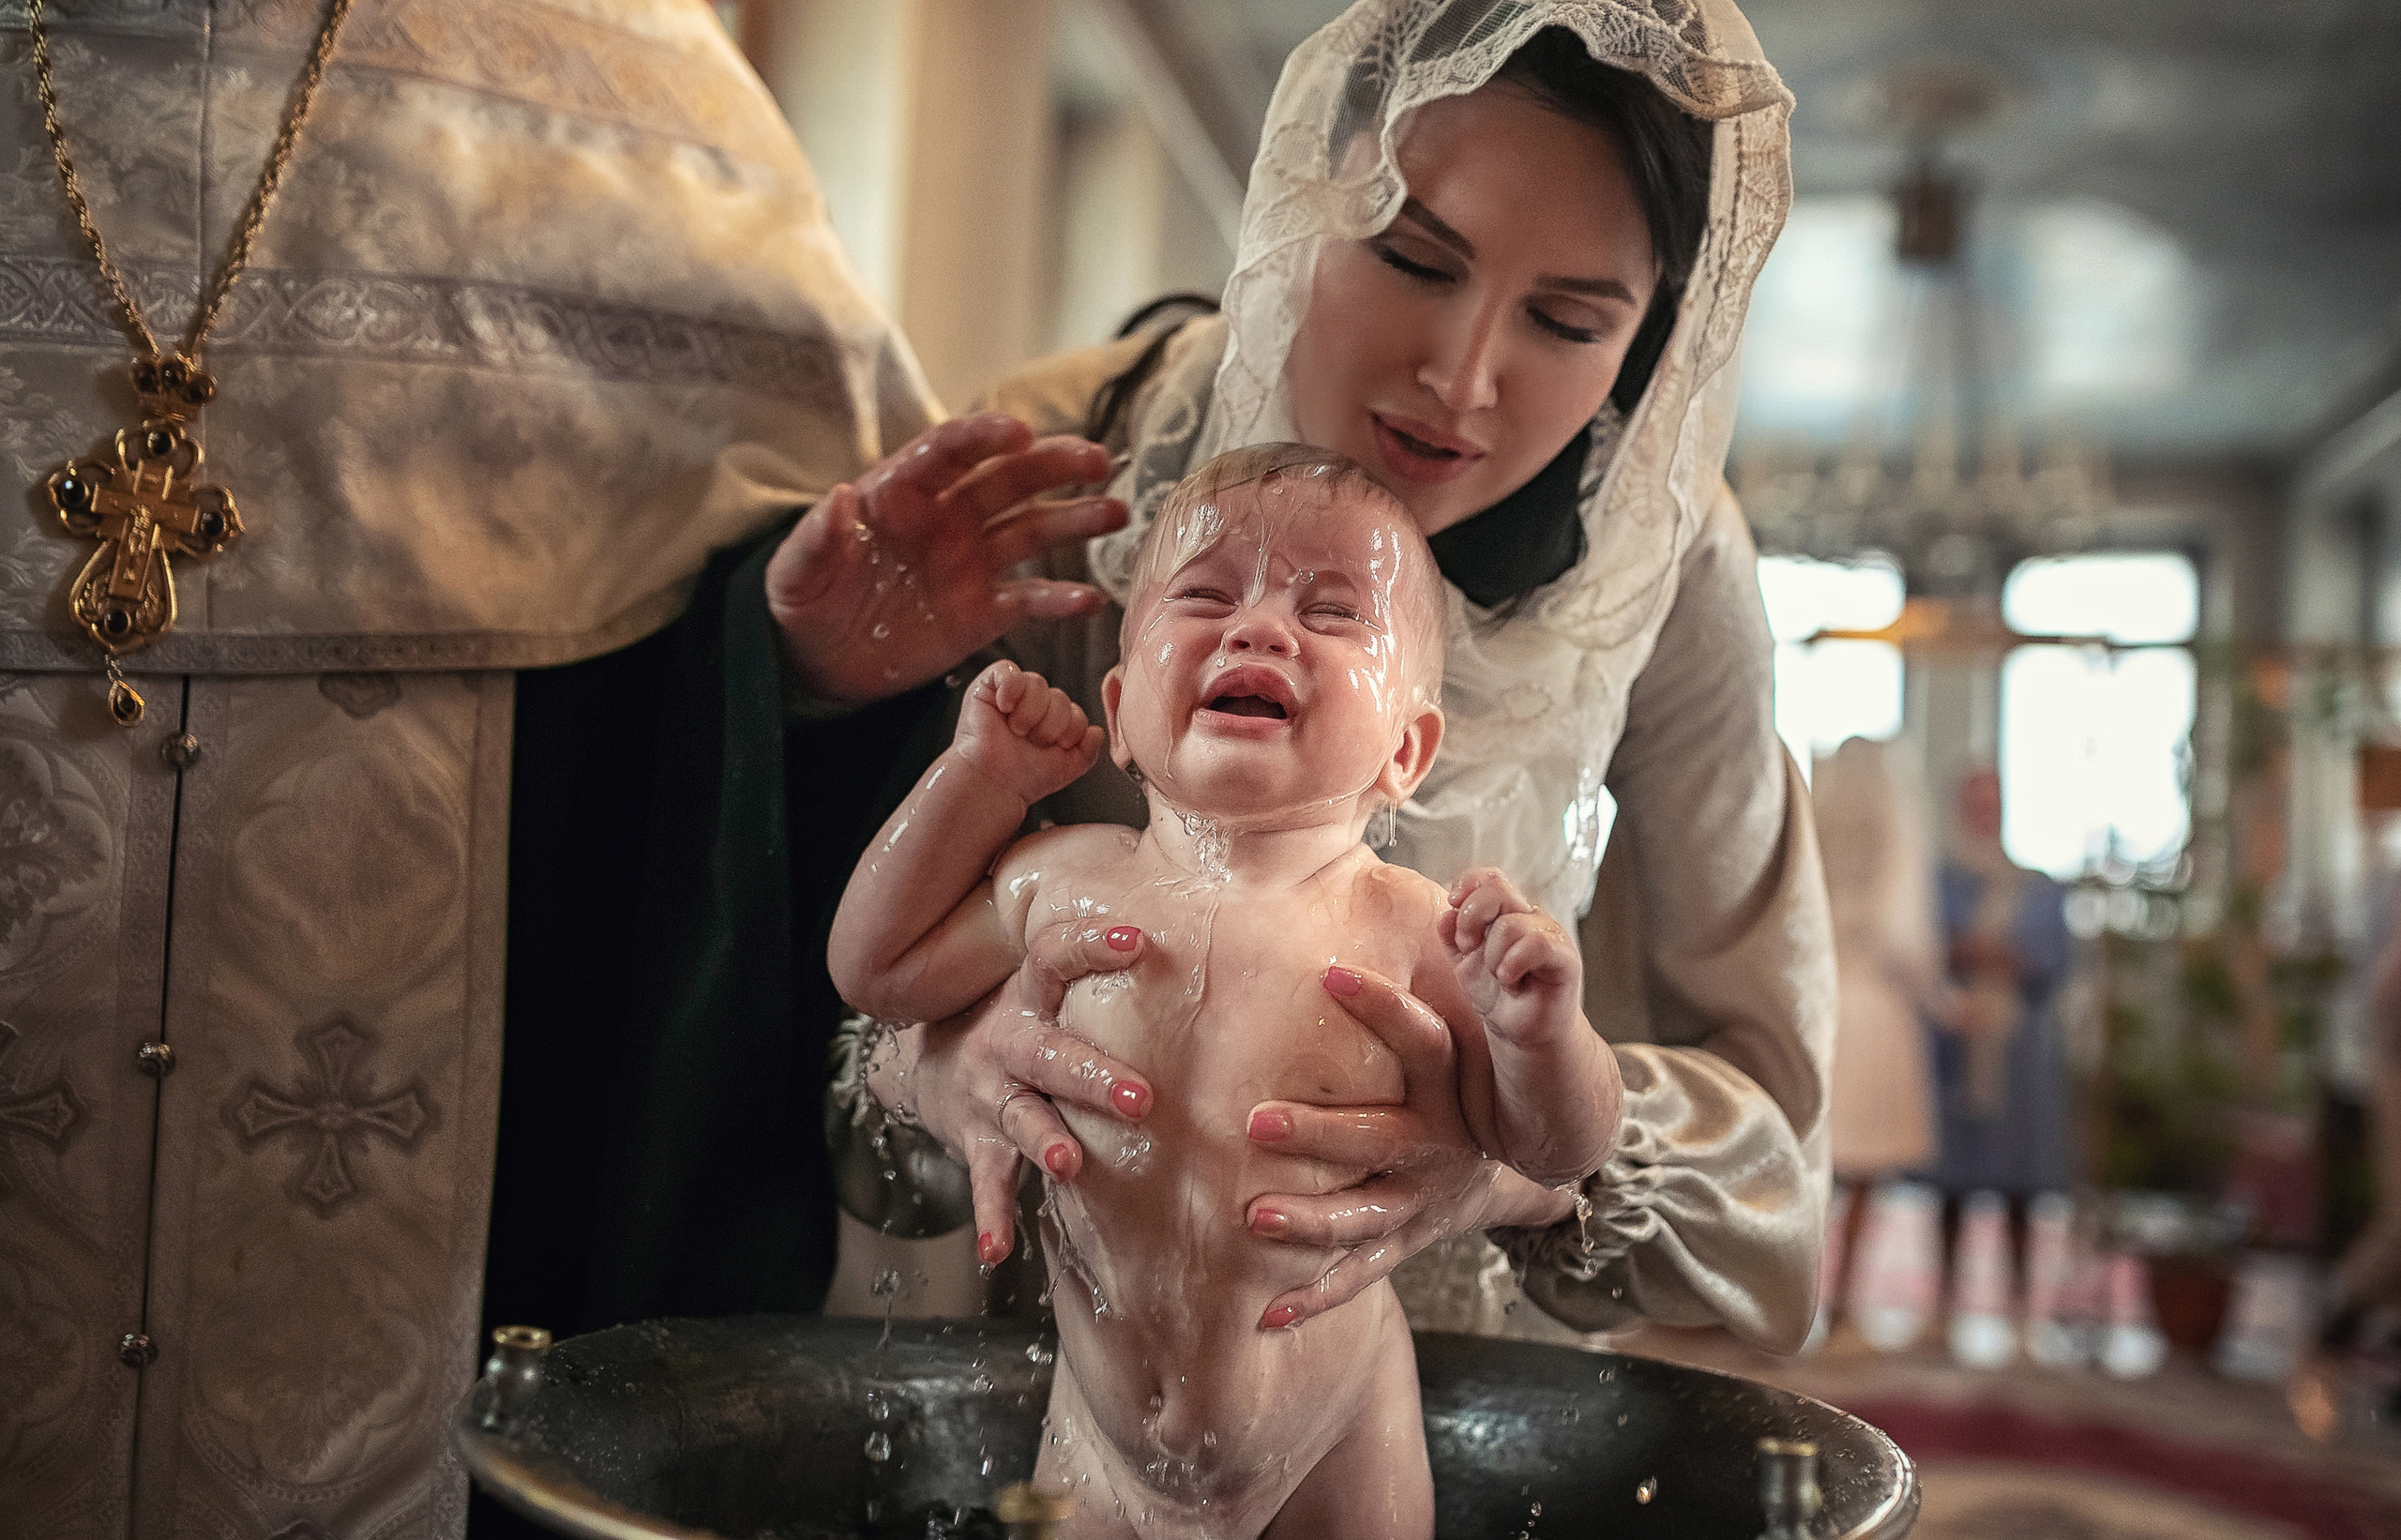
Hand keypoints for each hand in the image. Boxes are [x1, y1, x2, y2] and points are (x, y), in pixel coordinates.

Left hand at [766, 413, 1125, 704]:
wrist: (816, 661)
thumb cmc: (804, 600)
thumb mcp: (794, 571)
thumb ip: (818, 536)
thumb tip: (838, 496)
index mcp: (902, 492)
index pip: (950, 450)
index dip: (985, 436)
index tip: (1020, 432)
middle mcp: (947, 518)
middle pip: (1009, 480)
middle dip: (1055, 465)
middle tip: (1097, 460)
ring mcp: (970, 563)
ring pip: (1033, 531)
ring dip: (1075, 520)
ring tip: (1115, 513)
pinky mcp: (982, 612)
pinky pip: (1029, 600)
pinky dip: (1061, 600)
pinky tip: (1091, 600)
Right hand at [902, 918, 1153, 1265]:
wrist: (928, 1067)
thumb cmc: (1021, 1026)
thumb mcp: (1045, 992)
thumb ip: (1100, 977)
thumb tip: (1203, 942)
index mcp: (1030, 999)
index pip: (1053, 958)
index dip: (1091, 946)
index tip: (1138, 939)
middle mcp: (1009, 1044)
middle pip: (1050, 1055)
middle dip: (1094, 1076)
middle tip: (1141, 1098)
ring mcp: (991, 1095)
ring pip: (1022, 1118)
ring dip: (1046, 1142)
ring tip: (1069, 1163)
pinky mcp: (976, 1141)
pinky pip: (985, 1182)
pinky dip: (991, 1217)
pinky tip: (995, 1250)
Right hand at [954, 660, 1102, 805]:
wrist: (993, 783)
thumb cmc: (1022, 778)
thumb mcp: (1066, 769)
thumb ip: (1088, 752)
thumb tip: (1096, 731)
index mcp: (1051, 722)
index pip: (1075, 712)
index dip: (1069, 731)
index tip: (1053, 748)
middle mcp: (1032, 705)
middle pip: (1059, 697)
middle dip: (1050, 725)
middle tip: (1031, 742)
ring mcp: (1011, 694)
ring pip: (1038, 683)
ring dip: (1030, 712)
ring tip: (1016, 730)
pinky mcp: (987, 686)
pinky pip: (1008, 670)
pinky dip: (1010, 688)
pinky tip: (1004, 708)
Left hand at [1242, 965, 1576, 1329]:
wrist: (1512, 1170)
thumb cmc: (1453, 1088)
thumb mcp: (1453, 1043)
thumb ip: (1407, 994)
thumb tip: (1344, 914)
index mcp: (1448, 1088)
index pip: (1424, 1041)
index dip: (1384, 1006)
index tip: (1329, 973)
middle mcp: (1436, 1146)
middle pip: (1377, 1138)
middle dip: (1316, 1133)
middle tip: (1253, 1122)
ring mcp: (1420, 1202)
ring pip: (1363, 1216)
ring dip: (1308, 1220)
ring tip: (1252, 1217)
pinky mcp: (1404, 1244)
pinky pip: (1357, 1275)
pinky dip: (1313, 1298)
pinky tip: (1263, 1314)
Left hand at [1440, 867, 1579, 1047]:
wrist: (1521, 1032)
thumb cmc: (1497, 995)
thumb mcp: (1463, 962)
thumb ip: (1453, 935)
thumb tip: (1447, 913)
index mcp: (1505, 911)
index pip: (1489, 877)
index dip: (1467, 884)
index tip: (1453, 904)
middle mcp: (1529, 916)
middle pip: (1497, 889)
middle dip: (1471, 917)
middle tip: (1468, 947)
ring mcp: (1550, 934)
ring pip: (1510, 924)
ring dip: (1493, 956)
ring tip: (1499, 977)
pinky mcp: (1565, 956)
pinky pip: (1537, 943)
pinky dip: (1513, 964)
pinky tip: (1511, 981)